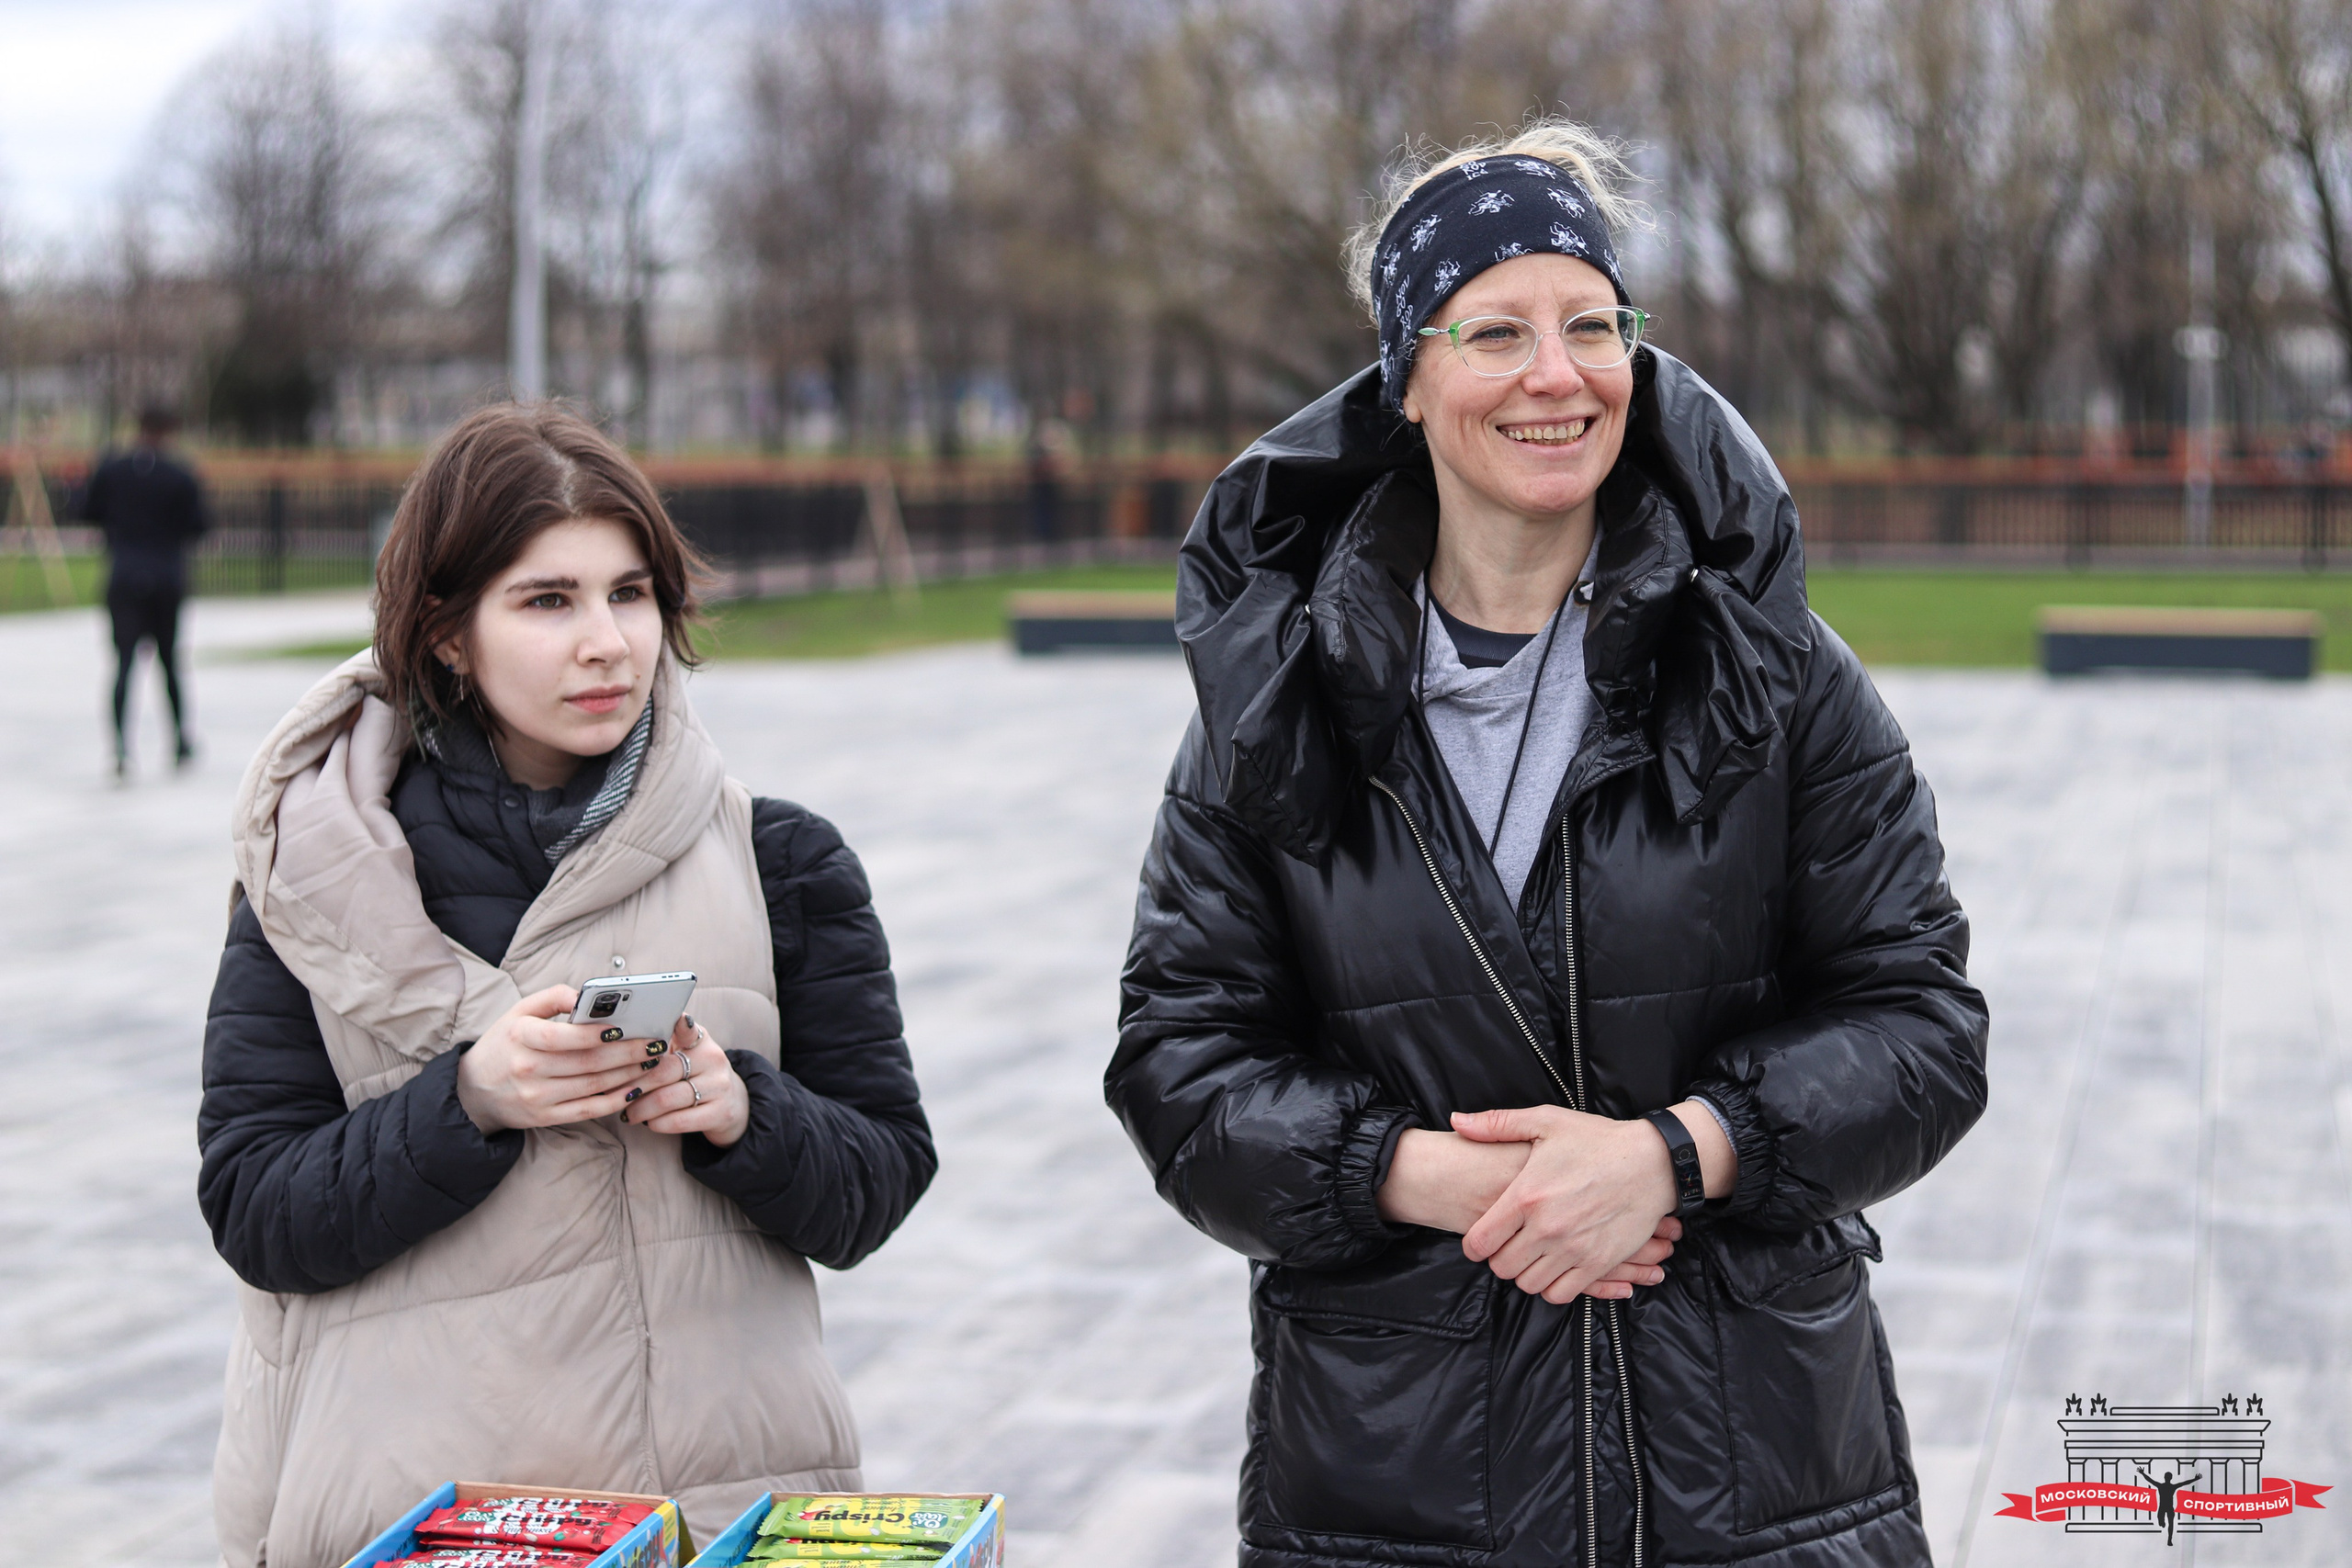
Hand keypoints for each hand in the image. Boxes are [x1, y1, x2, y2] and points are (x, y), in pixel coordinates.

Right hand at [455, 985, 672, 1132]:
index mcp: (521, 1036)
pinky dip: (615, 1100)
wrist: (474, 1090)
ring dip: (629, 1075)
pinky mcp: (546, 1117)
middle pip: (587, 1062)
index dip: (595, 1033)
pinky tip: (635, 1088)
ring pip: (593, 1086)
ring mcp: (537, 1096)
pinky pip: (588, 1110)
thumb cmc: (506, 1043)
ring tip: (652, 1062)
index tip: (625, 1027)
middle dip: (628, 1053)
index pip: (561, 1036)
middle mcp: (528, 1068)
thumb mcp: (519, 1011)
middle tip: (655, 1044)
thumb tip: (586, 994)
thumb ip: (553, 997)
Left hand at [617, 1016, 750, 1146]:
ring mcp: (719, 1086)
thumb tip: (618, 1048)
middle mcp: (713, 1059)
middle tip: (616, 1094)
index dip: (671, 1028)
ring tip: (628, 1113)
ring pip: (667, 1098)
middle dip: (634, 1085)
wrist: (733, 1104)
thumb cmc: (696, 1076)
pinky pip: (679, 1120)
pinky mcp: (720, 1113)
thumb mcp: (687, 1054)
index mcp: (701, 1040)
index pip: (686, 1029)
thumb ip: (661, 1046)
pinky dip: (657, 1123)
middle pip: (663, 1071)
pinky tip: (648, 1122)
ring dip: (641, 1108)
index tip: (652, 1034)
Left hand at [1377, 1126, 1680, 1301]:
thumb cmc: (1597, 1140)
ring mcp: (1573, 1249)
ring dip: (1525, 1273)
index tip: (1480, 1240)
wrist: (1652, 1161)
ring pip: (1529, 1284)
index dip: (1474, 1245)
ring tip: (1532, 1256)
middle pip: (1502, 1268)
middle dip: (1500, 1259)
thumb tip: (1457, 1123)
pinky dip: (1552, 1286)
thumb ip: (1496, 1124)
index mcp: (1526, 1196)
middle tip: (1509, 1246)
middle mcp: (1546, 1227)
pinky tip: (1554, 1268)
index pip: (1480, 1242)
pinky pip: (1561, 1294)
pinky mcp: (1597, 1263)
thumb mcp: (1545, 1122)